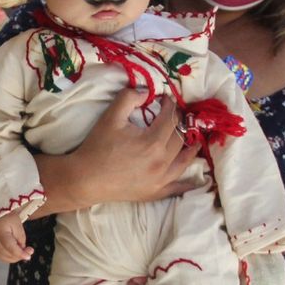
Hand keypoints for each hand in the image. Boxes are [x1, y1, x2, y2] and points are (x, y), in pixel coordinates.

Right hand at [0, 212, 32, 262]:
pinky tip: (15, 253)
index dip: (20, 253)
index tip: (28, 256)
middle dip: (20, 255)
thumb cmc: (6, 218)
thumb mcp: (17, 225)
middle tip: (29, 250)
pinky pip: (1, 257)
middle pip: (8, 255)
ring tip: (22, 251)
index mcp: (1, 234)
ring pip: (5, 258)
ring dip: (16, 257)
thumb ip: (21, 238)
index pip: (10, 247)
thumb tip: (23, 250)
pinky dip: (10, 257)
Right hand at [70, 89, 200, 205]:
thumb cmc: (97, 146)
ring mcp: (160, 179)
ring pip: (184, 160)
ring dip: (190, 148)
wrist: (85, 179)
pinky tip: (199, 180)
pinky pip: (178, 187)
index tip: (167, 100)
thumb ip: (129, 98)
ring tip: (192, 140)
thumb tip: (147, 92)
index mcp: (152, 141)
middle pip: (179, 138)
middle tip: (173, 117)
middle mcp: (162, 161)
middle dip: (178, 124)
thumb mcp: (110, 116)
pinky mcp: (155, 192)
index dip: (170, 106)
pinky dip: (189, 183)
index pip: (170, 119)